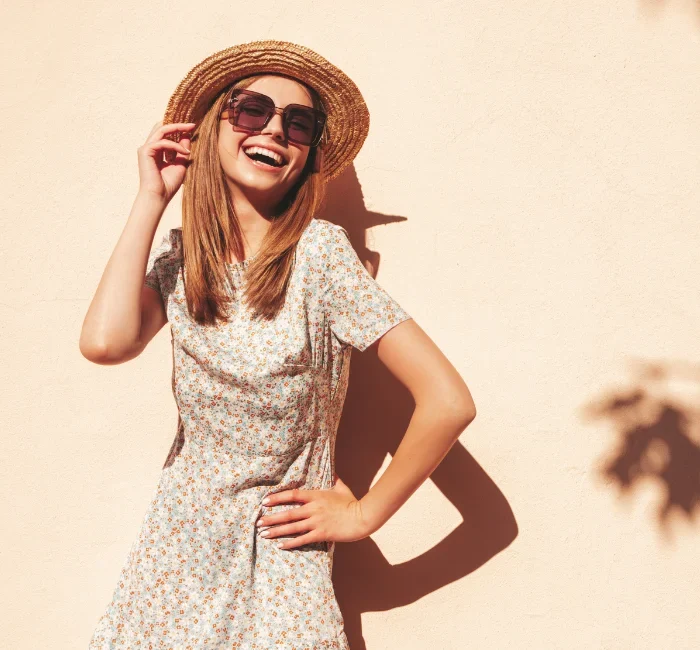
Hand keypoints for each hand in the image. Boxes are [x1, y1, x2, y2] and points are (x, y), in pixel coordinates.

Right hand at [137, 121, 195, 203]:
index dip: (178, 129)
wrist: (159, 196)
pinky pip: (163, 142)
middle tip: (191, 125)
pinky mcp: (145, 151)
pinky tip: (185, 152)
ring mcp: (146, 149)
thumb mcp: (180, 164)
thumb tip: (187, 136)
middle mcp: (149, 148)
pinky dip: (175, 146)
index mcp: (156, 151)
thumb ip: (182, 150)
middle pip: (161, 127)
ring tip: (190, 129)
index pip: (165, 134)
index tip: (192, 127)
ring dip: (177, 129)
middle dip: (177, 124)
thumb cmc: (168, 184)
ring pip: (161, 130)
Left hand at [256, 476, 372, 549]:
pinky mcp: (321, 534)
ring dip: (276, 531)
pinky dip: (290, 543)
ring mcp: (316, 522)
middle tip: (258, 522)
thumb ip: (334, 479)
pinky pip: (302, 539)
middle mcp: (313, 509)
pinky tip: (280, 546)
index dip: (277, 497)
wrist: (362, 517)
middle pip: (287, 513)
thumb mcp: (341, 487)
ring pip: (292, 527)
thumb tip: (332, 469)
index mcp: (316, 496)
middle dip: (271, 518)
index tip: (265, 501)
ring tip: (263, 534)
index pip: (292, 495)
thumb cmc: (352, 502)